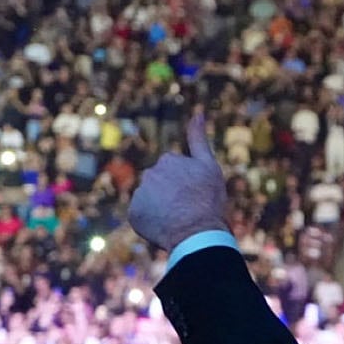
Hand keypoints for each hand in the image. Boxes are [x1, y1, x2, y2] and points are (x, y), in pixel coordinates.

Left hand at [129, 113, 229, 250]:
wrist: (197, 231)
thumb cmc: (207, 199)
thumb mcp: (209, 165)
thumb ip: (199, 139)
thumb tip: (198, 112)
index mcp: (168, 160)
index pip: (174, 173)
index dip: (187, 185)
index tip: (195, 195)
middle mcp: (150, 173)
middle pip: (160, 185)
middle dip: (170, 194)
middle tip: (186, 208)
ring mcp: (140, 194)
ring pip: (151, 200)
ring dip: (160, 207)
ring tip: (176, 219)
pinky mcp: (134, 213)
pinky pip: (142, 216)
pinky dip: (151, 221)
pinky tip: (164, 226)